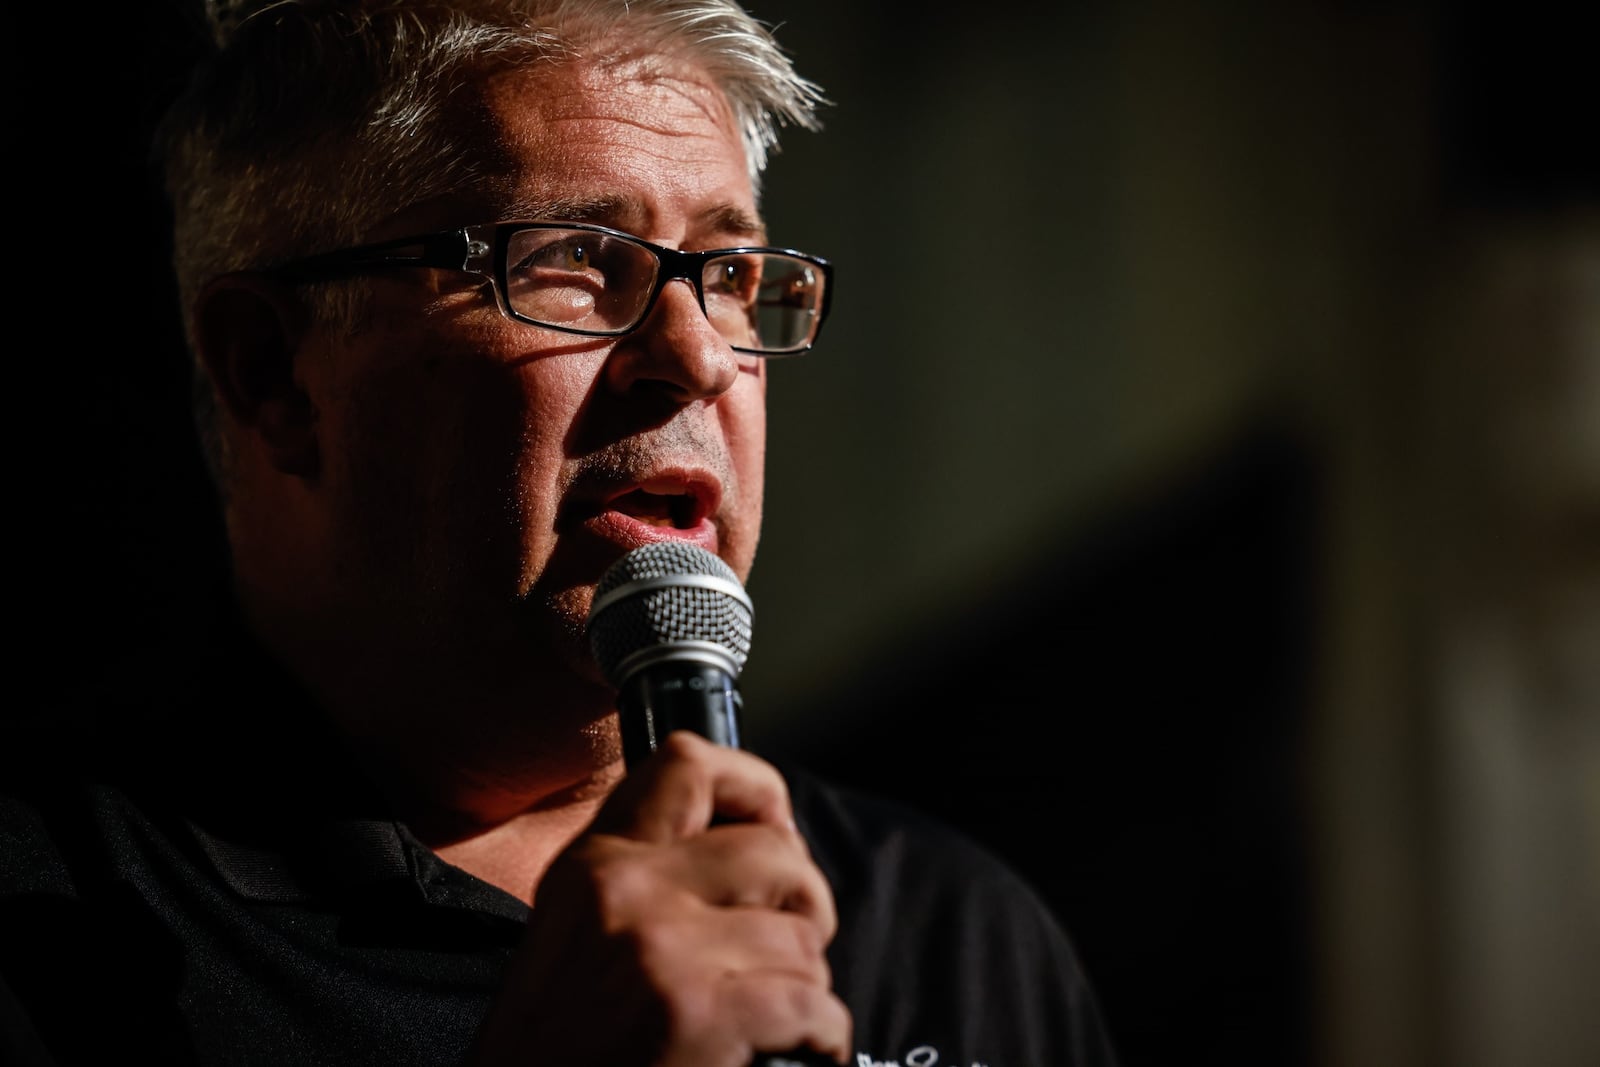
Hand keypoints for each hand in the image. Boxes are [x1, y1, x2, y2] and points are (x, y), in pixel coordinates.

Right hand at [468, 731, 852, 1066]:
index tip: (776, 833)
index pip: (688, 765)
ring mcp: (662, 950)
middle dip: (804, 906)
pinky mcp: (699, 1015)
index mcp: (592, 865)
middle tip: (785, 951)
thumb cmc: (557, 1051)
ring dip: (804, 987)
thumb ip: (644, 883)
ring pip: (802, 941)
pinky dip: (821, 1038)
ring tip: (765, 1018)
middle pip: (776, 853)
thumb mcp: (574, 937)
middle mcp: (626, 891)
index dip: (756, 789)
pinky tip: (794, 1053)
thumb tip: (754, 848)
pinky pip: (815, 1005)